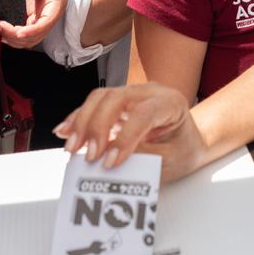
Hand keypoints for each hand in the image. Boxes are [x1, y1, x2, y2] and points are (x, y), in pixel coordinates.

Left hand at [0, 0, 70, 47]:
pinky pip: (27, 34)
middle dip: (18, 35)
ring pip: (31, 39)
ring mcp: (44, 19)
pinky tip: (4, 32)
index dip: (33, 30)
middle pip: (37, 35)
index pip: (46, 22)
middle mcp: (52, 15)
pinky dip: (15, 36)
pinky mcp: (36, 19)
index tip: (18, 32)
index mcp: (56, 4)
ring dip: (15, 39)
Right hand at [53, 83, 207, 181]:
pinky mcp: (117, 104)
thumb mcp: (171, 159)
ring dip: (82, 121)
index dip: (124, 137)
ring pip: (100, 97)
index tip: (110, 162)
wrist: (189, 140)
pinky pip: (94, 105)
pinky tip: (64, 131)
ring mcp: (132, 95)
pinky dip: (78, 118)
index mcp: (170, 103)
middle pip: (116, 98)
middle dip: (97, 126)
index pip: (144, 114)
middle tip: (88, 155)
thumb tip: (109, 159)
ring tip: (72, 147)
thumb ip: (143, 157)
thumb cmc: (183, 149)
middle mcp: (150, 92)